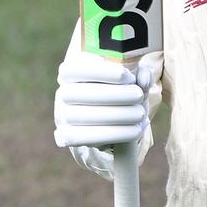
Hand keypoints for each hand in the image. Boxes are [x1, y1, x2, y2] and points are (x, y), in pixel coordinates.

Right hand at [54, 24, 162, 179]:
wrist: (107, 118)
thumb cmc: (119, 91)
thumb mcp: (129, 79)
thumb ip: (137, 74)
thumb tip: (144, 78)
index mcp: (70, 71)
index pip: (76, 68)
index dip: (101, 72)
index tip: (128, 76)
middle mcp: (62, 92)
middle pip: (83, 93)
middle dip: (115, 94)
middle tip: (139, 96)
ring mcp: (63, 115)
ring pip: (85, 116)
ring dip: (118, 116)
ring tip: (140, 113)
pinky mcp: (68, 136)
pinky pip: (86, 138)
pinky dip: (115, 134)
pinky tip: (135, 130)